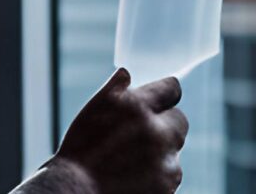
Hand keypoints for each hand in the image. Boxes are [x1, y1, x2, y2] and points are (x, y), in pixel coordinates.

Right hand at [13, 68, 187, 193]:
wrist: (76, 191)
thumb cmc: (80, 150)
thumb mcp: (94, 109)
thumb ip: (115, 88)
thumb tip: (128, 73)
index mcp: (138, 106)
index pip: (172, 88)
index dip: (166, 92)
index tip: (162, 97)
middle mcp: (157, 132)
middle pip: (179, 120)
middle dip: (165, 123)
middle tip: (143, 133)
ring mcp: (165, 163)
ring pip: (174, 150)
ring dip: (161, 151)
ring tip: (130, 160)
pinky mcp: (168, 187)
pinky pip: (170, 174)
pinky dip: (158, 175)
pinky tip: (134, 176)